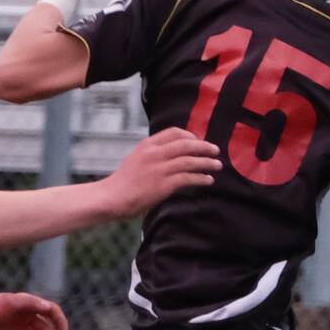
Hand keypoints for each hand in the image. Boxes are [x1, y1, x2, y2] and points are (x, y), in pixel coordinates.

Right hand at [104, 127, 221, 215]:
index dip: (191, 136)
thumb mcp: (137, 159)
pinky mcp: (163, 184)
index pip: (174, 132)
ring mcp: (159, 168)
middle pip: (186, 144)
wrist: (112, 197)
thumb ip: (154, 154)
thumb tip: (174, 156)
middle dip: (204, 146)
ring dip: (207, 162)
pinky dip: (201, 178)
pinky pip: (188, 178)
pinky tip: (208, 180)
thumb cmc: (124, 182)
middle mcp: (154, 153)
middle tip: (216, 151)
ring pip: (190, 160)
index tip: (199, 142)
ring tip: (217, 165)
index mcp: (147, 145)